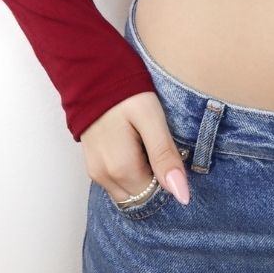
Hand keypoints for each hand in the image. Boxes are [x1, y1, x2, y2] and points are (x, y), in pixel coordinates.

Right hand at [80, 91, 190, 206]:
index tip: (173, 156)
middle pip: (140, 198)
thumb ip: (165, 157)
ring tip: (149, 147)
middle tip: (163, 150)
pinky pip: (116, 183)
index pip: (155, 196)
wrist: (92, 74)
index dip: (169, 180)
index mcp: (121, 169)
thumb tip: (181, 195)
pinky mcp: (92, 165)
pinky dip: (131, 175)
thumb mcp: (152, 119)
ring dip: (143, 179)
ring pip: (128, 193)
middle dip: (156, 183)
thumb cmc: (126, 93)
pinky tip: (137, 149)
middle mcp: (105, 178)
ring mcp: (95, 173)